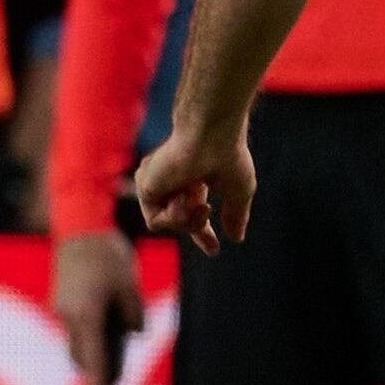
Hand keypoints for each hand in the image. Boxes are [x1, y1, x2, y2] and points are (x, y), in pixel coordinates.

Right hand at [52, 232, 145, 384]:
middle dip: (98, 372)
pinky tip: (109, 339)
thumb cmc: (108, 254)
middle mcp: (69, 317)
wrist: (80, 226)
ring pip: (78, 343)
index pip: (93, 360)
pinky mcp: (62, 302)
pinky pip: (76, 329)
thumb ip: (133, 314)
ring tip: (115, 367)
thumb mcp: (129, 285)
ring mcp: (62, 309)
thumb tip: (134, 334)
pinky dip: (90, 338)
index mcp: (85, 315)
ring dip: (94, 356)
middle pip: (83, 356)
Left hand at [132, 124, 255, 256]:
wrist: (211, 135)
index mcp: (194, 180)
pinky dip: (174, 217)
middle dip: (195, 228)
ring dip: (188, 221)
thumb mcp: (239, 192)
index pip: (193, 212)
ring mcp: (157, 184)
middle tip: (212, 235)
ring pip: (168, 224)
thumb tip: (237, 238)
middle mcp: (173, 181)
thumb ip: (236, 216)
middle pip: (178, 220)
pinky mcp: (145, 187)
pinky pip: (156, 222)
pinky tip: (183, 196)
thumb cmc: (228, 157)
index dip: (203, 232)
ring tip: (201, 203)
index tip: (214, 249)